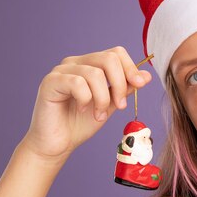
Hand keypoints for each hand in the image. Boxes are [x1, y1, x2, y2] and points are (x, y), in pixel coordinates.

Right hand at [21, 46, 151, 164]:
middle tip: (120, 105)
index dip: (131, 68)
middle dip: (121, 84)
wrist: (57, 144)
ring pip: (95, 73)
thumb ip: (126, 88)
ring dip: (103, 98)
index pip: (116, 53)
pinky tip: (83, 110)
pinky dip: (86, 99)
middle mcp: (75, 63)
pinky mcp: (50, 82)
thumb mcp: (110, 104)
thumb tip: (146, 76)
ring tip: (99, 114)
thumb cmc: (80, 123)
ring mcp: (61, 70)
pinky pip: (77, 83)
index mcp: (90, 64)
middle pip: (108, 58)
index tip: (140, 86)